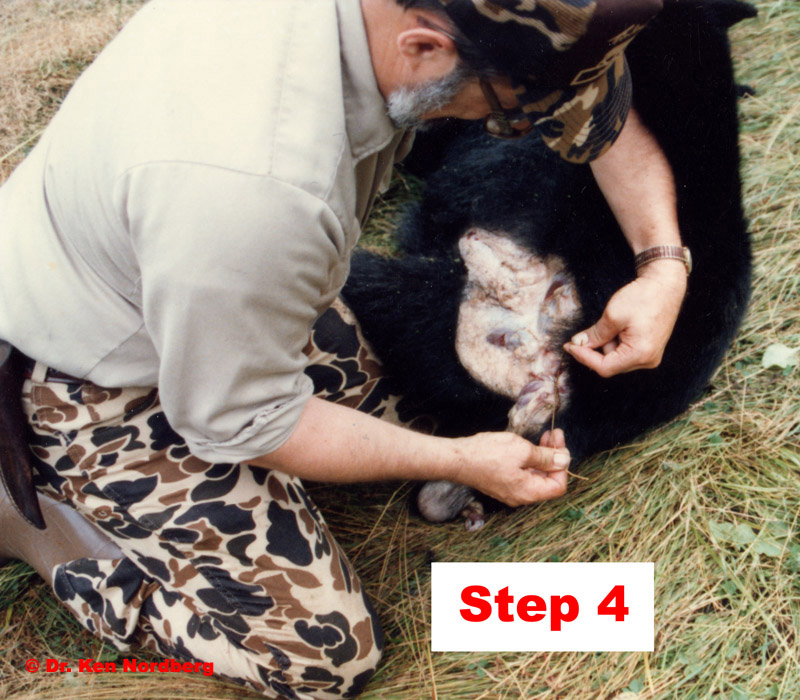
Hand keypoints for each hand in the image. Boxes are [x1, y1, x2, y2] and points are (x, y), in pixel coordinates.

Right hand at [452, 429, 569, 507]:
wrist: (456, 459)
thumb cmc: (487, 454)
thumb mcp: (522, 451)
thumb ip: (546, 457)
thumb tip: (564, 460)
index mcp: (529, 492)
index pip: (558, 486)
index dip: (563, 465)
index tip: (559, 444)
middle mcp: (521, 496)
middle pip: (547, 480)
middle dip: (553, 457)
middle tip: (553, 434)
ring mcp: (510, 491)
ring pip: (534, 475)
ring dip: (541, 456)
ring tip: (542, 436)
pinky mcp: (501, 483)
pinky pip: (522, 474)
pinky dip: (528, 460)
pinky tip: (526, 445)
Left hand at [563, 259, 686, 377]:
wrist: (665, 284)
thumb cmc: (643, 297)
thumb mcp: (613, 315)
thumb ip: (595, 334)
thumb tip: (577, 344)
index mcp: (641, 354)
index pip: (604, 367)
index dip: (584, 357)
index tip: (569, 346)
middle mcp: (648, 360)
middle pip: (610, 365)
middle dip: (596, 349)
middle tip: (586, 332)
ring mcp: (650, 356)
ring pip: (616, 358)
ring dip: (607, 343)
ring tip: (614, 323)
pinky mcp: (649, 349)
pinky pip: (625, 352)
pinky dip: (616, 342)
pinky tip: (620, 326)